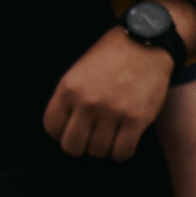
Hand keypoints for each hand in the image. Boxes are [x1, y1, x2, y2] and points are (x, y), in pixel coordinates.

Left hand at [42, 27, 172, 159]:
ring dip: (102, 148)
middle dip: (79, 146)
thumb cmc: (109, 58)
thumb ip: (69, 98)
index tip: (71, 129)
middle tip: (89, 137)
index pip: (51, 127)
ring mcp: (112, 112)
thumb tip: (61, 132)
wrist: (144, 44)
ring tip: (108, 135)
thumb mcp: (78, 72)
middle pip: (72, 146)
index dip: (60, 132)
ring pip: (97, 152)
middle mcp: (87, 102)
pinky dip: (120, 152)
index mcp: (68, 88)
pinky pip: (122, 153)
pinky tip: (122, 140)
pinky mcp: (136, 120)